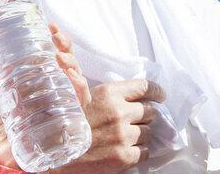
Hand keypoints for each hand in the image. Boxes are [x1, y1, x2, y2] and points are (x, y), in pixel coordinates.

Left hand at [0, 23, 90, 167]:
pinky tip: (73, 80)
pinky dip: (81, 90)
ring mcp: (57, 106)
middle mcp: (50, 90)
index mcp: (34, 79)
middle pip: (68, 64)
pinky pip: (79, 106)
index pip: (52, 53)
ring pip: (77, 81)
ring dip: (74, 66)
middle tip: (57, 39)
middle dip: (67, 48)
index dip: (57, 38)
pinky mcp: (62, 123)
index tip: (51, 25)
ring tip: (61, 59)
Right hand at [51, 79, 165, 173]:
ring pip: (149, 132)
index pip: (144, 87)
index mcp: (109, 94)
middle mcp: (119, 112)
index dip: (156, 92)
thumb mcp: (78, 98)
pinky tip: (125, 149)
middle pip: (150, 111)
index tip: (161, 96)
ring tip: (124, 136)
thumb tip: (75, 63)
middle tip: (133, 120)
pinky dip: (138, 151)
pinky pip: (145, 152)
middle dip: (144, 116)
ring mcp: (123, 135)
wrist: (58, 156)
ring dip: (140, 134)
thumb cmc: (68, 124)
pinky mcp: (125, 156)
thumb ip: (92, 85)